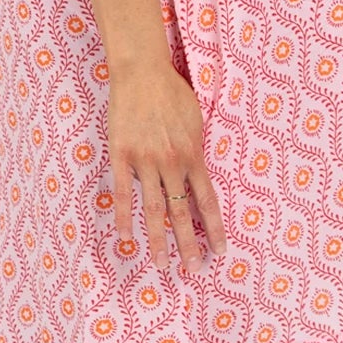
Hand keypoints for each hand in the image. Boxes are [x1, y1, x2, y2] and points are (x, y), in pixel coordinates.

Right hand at [106, 62, 228, 272]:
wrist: (142, 72)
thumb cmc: (172, 92)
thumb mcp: (196, 120)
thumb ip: (196, 148)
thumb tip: (199, 171)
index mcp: (193, 155)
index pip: (207, 200)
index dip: (215, 228)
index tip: (220, 251)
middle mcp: (172, 163)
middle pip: (182, 213)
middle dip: (189, 244)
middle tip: (195, 270)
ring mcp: (146, 161)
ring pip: (154, 209)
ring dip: (159, 240)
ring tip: (162, 264)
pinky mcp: (122, 155)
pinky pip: (123, 193)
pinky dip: (124, 218)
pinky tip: (125, 239)